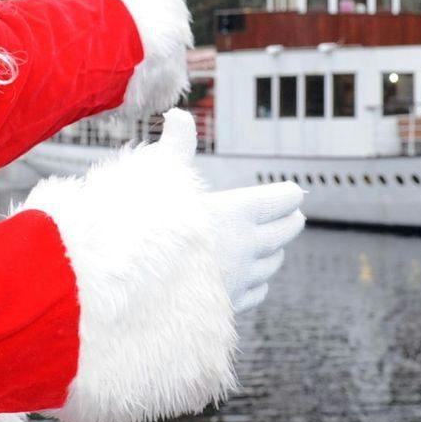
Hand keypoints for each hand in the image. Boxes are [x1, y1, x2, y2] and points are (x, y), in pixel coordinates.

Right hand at [146, 110, 304, 312]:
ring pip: (274, 263)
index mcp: (237, 212)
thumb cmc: (141, 226)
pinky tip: (250, 278)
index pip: (283, 200)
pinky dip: (259, 281)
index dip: (287, 194)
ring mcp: (240, 279)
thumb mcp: (158, 178)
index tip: (292, 191)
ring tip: (271, 245)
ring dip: (275, 251)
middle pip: (286, 231)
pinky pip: (258, 292)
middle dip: (289, 220)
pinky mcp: (228, 306)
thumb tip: (179, 114)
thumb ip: (175, 147)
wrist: (127, 287)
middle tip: (293, 214)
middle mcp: (247, 246)